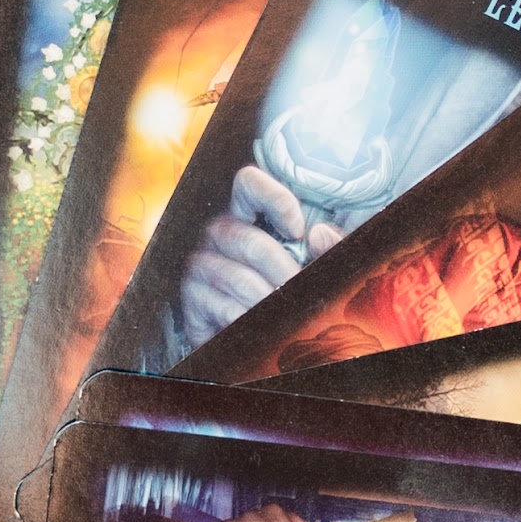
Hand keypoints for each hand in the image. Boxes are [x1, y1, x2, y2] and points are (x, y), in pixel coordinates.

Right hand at [170, 163, 329, 349]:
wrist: (256, 338)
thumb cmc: (286, 292)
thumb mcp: (315, 266)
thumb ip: (329, 249)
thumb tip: (319, 233)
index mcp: (247, 215)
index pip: (248, 183)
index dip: (274, 199)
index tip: (298, 231)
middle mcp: (219, 233)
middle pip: (248, 240)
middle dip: (282, 269)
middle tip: (300, 288)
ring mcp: (201, 264)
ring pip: (237, 277)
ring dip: (268, 298)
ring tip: (286, 312)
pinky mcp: (192, 298)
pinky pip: (223, 307)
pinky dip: (250, 319)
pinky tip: (261, 324)